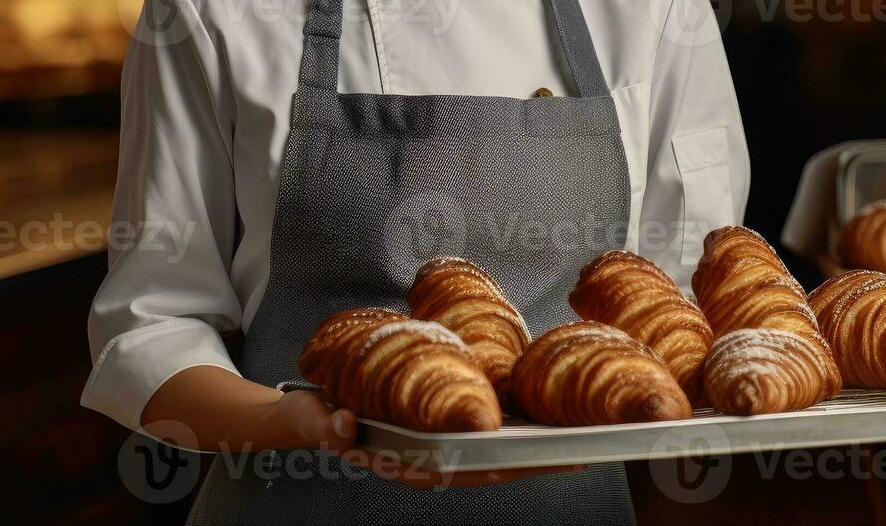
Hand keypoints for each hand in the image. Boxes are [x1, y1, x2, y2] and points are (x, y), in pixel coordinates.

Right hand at [276, 389, 585, 487]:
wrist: (306, 414)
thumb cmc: (316, 417)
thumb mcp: (317, 420)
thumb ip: (328, 425)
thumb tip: (345, 424)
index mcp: (408, 461)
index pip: (466, 470)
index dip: (506, 469)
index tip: (542, 463)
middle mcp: (428, 458)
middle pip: (490, 465)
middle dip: (533, 463)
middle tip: (578, 452)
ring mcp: (433, 445)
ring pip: (489, 452)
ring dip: (527, 447)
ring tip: (568, 436)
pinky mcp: (433, 426)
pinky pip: (476, 432)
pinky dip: (505, 427)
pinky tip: (532, 415)